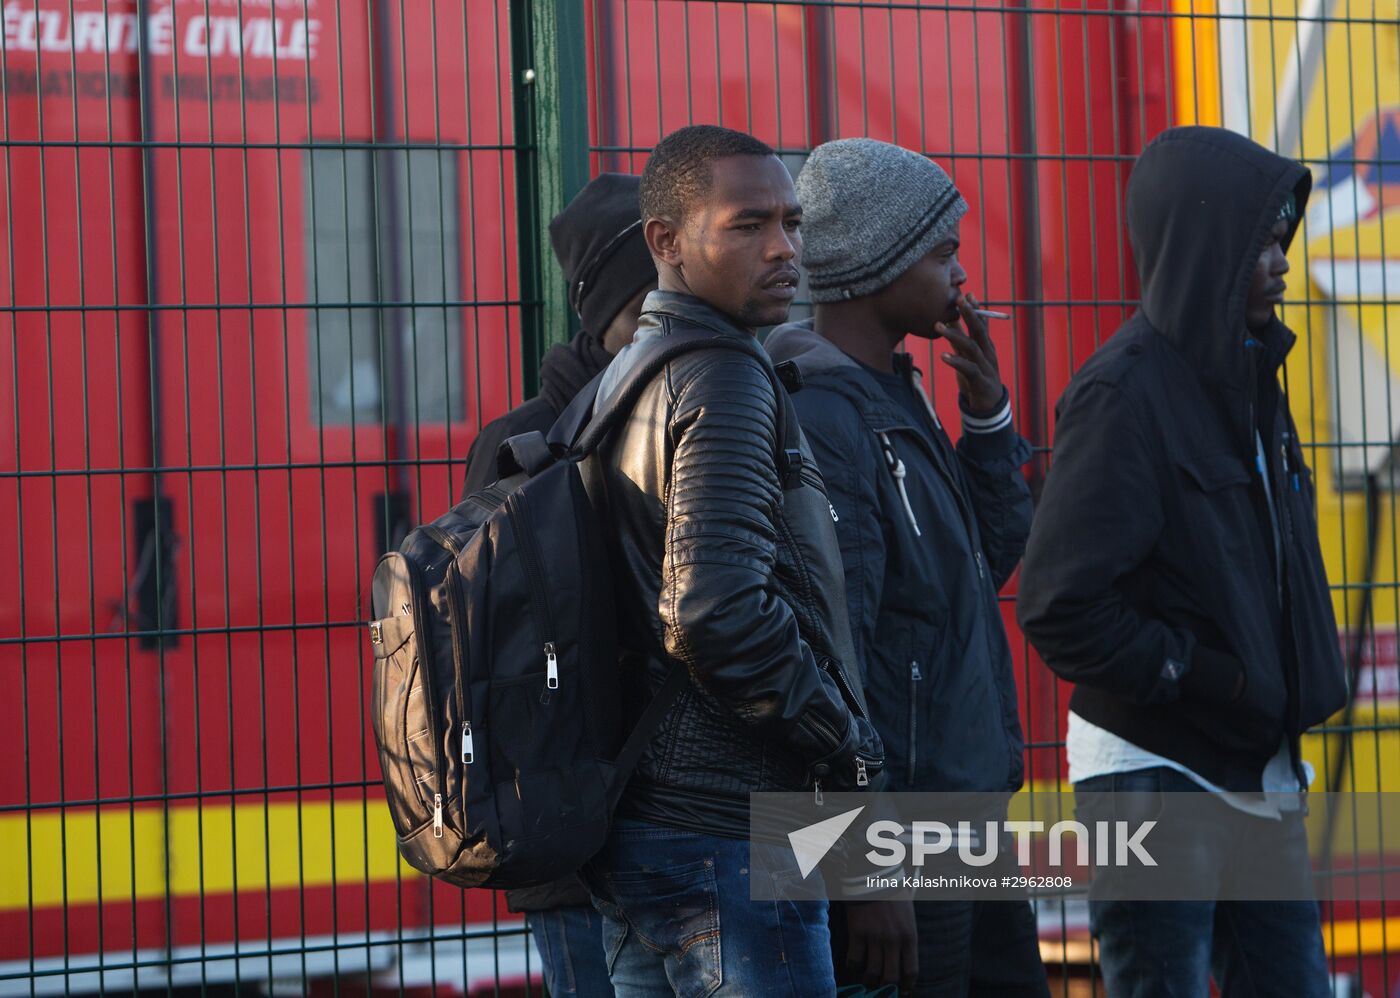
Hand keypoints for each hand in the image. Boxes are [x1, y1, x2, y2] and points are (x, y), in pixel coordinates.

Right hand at [843, 899, 918, 993]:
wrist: (872, 874)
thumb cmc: (892, 893)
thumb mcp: (907, 914)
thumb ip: (905, 937)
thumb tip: (900, 959)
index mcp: (909, 936)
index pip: (911, 971)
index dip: (907, 986)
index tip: (903, 991)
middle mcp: (893, 940)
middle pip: (891, 977)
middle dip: (886, 987)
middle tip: (881, 986)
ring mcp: (874, 937)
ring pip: (872, 973)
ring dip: (869, 981)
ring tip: (867, 980)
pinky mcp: (857, 933)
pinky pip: (854, 960)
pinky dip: (853, 966)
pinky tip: (854, 963)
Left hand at [936, 293, 1004, 413]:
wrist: (988, 406)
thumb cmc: (976, 377)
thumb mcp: (968, 356)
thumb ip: (961, 338)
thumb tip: (950, 318)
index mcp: (985, 345)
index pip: (982, 323)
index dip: (975, 309)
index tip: (967, 293)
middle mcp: (987, 353)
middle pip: (979, 330)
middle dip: (970, 314)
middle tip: (958, 299)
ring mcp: (985, 367)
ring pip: (971, 347)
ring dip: (955, 335)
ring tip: (938, 325)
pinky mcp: (980, 381)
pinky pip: (968, 369)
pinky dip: (956, 361)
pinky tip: (943, 356)